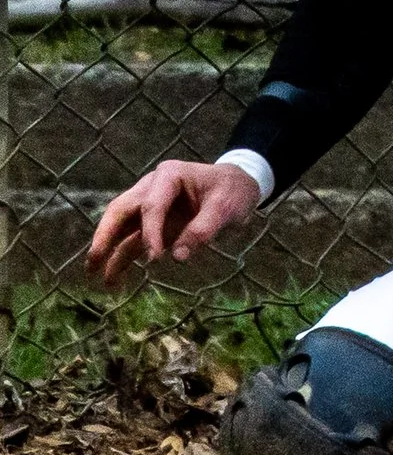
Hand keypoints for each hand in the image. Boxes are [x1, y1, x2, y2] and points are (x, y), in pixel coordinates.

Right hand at [86, 160, 262, 287]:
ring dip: (106, 248)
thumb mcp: (227, 206)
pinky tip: (112, 278)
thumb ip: (204, 228)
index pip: (152, 205)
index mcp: (169, 176)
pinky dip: (120, 256)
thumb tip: (178, 256)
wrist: (238, 186)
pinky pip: (130, 239)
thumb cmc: (232, 191)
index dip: (150, 233)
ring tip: (93, 274)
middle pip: (120, 210)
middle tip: (94, 260)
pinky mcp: (150, 223)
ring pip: (119, 225)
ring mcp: (148, 205)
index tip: (154, 259)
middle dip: (105, 235)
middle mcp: (151, 187)